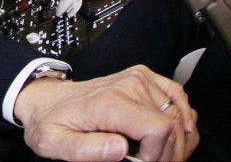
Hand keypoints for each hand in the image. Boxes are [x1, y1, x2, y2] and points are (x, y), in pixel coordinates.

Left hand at [14, 65, 198, 161]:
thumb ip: (88, 150)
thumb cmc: (51, 123)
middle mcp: (128, 86)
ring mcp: (137, 78)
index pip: (158, 128)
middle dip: (169, 152)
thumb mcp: (57, 144)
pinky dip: (184, 114)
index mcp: (110, 103)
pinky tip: (181, 130)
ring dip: (178, 139)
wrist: (46, 99)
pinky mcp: (142, 76)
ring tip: (160, 154)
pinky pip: (177, 94)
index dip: (158, 155)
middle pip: (172, 124)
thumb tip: (121, 150)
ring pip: (178, 113)